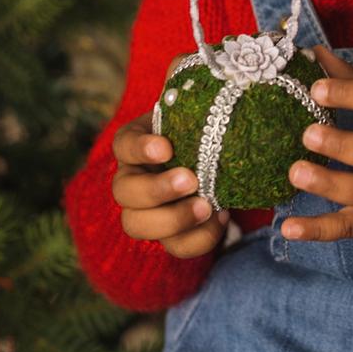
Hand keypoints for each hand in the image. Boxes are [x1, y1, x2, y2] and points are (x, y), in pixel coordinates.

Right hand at [111, 113, 229, 257]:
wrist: (228, 160)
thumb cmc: (213, 132)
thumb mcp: (208, 118)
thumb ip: (206, 117)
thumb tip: (227, 105)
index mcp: (139, 144)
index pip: (125, 143)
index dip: (139, 148)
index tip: (165, 148)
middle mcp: (135, 178)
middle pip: (123, 191)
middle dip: (156, 189)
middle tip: (191, 181)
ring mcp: (147, 210)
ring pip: (138, 224)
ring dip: (173, 220)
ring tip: (207, 208)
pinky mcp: (170, 235)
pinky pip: (175, 246)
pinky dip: (199, 237)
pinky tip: (222, 217)